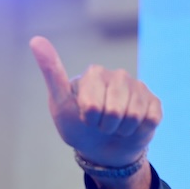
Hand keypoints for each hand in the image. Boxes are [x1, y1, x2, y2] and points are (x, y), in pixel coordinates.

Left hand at [30, 35, 160, 169]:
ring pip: (133, 117)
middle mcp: (118, 76)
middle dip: (105, 126)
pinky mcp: (154, 101)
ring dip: (121, 130)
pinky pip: (150, 120)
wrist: (101, 148)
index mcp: (94, 73)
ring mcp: (138, 87)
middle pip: (115, 112)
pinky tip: (132, 126)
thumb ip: (52, 73)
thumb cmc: (77, 125)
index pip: (92, 106)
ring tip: (114, 126)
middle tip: (99, 124)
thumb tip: (35, 39)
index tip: (84, 117)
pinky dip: (138, 131)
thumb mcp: (60, 104)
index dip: (88, 119)